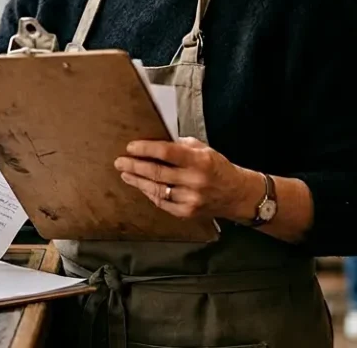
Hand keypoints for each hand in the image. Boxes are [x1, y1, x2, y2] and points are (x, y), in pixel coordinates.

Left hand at [114, 137, 261, 221]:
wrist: (236, 194)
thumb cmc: (218, 168)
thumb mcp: (204, 149)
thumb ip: (180, 146)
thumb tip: (155, 143)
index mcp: (199, 160)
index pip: (166, 152)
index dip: (145, 148)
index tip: (131, 147)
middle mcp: (194, 180)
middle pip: (156, 172)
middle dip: (134, 166)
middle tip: (120, 162)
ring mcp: (190, 199)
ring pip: (156, 189)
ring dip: (138, 181)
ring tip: (126, 174)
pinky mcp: (187, 212)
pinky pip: (162, 203)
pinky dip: (149, 193)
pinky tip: (141, 186)